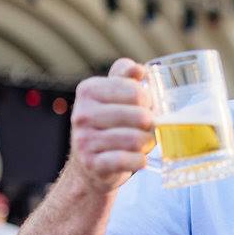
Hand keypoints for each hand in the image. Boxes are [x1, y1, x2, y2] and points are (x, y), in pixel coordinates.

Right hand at [69, 58, 154, 193]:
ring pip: (136, 139)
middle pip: (140, 116)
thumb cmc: (109, 124)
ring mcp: (84, 140)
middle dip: (150, 124)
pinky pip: (128, 160)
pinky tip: (137, 158)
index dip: (148, 101)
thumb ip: (125, 76)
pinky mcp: (92, 164)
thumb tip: (139, 70)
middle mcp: (82, 114)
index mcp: (89, 90)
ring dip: (147, 143)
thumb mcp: (113, 95)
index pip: (135, 91)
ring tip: (143, 142)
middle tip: (147, 128)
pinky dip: (139, 161)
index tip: (145, 107)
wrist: (90, 163)